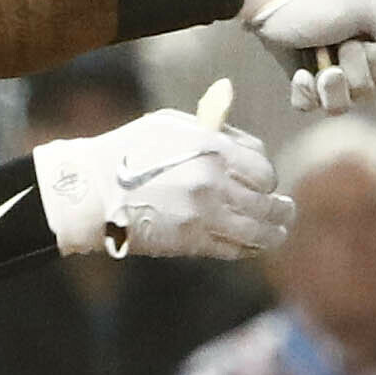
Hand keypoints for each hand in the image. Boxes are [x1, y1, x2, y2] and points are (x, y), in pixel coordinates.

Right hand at [32, 81, 291, 264]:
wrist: (91, 191)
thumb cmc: (127, 152)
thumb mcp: (170, 126)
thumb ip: (211, 129)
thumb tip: (241, 137)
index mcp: (211, 149)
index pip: (262, 167)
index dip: (266, 176)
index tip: (264, 181)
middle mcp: (213, 183)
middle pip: (266, 199)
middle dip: (279, 205)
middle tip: (285, 208)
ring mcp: (204, 216)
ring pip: (258, 229)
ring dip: (274, 231)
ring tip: (280, 231)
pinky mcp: (191, 242)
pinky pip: (233, 249)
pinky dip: (250, 248)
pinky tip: (256, 244)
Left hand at [238, 0, 375, 113]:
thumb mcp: (375, 4)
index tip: (375, 46)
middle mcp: (354, 46)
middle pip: (370, 87)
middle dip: (357, 68)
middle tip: (342, 40)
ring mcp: (325, 62)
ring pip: (342, 101)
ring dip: (335, 88)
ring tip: (324, 70)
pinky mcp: (297, 73)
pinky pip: (311, 104)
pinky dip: (307, 95)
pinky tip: (300, 76)